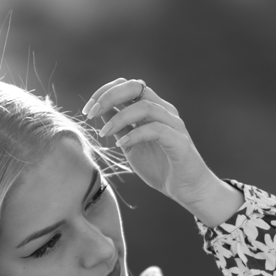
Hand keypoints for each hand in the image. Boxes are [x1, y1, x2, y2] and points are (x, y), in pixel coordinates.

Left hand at [82, 78, 217, 207]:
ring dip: (119, 117)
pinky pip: (156, 130)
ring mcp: (174, 125)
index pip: (128, 86)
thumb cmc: (160, 168)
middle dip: (109, 96)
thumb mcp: (131, 145)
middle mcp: (164, 111)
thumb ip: (119, 127)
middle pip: (136, 87)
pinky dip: (135, 134)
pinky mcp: (179, 142)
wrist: (187, 190)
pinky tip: (121, 144)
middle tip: (91, 113)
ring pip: (145, 106)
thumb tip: (99, 111)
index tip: (87, 110)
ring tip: (103, 133)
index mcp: (153, 109)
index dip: (105, 91)